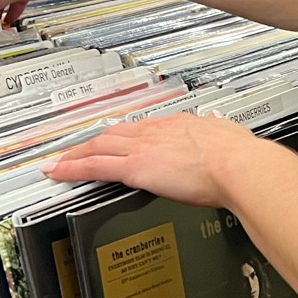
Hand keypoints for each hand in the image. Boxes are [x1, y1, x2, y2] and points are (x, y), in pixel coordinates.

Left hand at [43, 112, 258, 208]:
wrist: (238, 166)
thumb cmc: (239, 156)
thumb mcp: (227, 135)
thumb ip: (218, 134)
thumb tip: (220, 130)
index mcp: (178, 125)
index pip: (141, 129)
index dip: (123, 136)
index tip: (115, 141)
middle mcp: (156, 132)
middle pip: (113, 134)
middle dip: (91, 143)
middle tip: (74, 150)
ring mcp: (143, 149)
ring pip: (98, 147)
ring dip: (75, 154)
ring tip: (58, 163)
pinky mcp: (135, 168)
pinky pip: (94, 166)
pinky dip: (72, 168)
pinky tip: (58, 172)